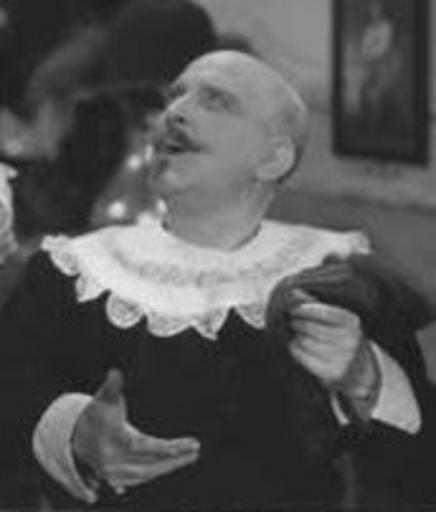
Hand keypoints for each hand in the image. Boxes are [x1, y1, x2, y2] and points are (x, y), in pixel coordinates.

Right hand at [72, 369, 200, 494]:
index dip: (165, 447)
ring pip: (147, 473)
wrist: (76, 435)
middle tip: (195, 449)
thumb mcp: (103, 398)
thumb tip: (116, 372)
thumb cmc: (96, 413)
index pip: (143, 447)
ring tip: (190, 455)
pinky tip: (174, 462)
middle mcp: (112, 462)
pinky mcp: (117, 478)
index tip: (187, 444)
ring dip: (169, 465)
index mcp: (112, 441)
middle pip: (149, 465)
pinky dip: (158, 470)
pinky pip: (142, 477)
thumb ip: (112, 386)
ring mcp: (113, 474)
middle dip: (174, 458)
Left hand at [288, 291, 379, 409]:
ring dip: (295, 335)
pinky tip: (294, 344)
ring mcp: (342, 358)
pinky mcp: (331, 372)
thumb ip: (316, 304)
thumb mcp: (337, 318)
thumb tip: (293, 292)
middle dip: (297, 322)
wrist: (358, 370)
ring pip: (305, 342)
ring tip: (294, 331)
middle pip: (311, 327)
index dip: (304, 310)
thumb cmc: (342, 336)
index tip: (293, 309)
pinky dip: (294, 348)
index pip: (323, 312)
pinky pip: (303, 357)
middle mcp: (349, 340)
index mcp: (352, 322)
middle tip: (291, 320)